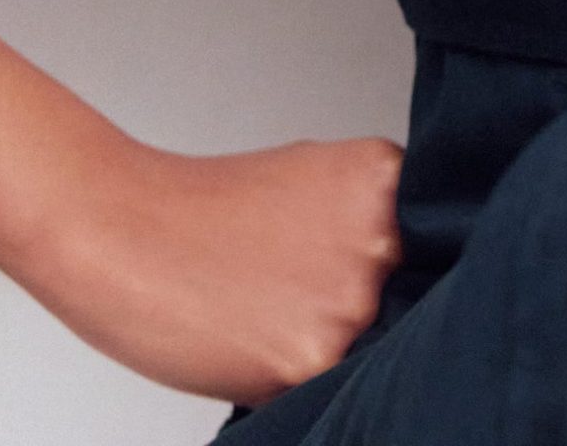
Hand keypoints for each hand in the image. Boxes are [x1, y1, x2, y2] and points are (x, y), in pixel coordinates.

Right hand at [20, 132, 405, 406]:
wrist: (122, 233)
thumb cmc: (205, 208)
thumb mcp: (310, 180)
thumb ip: (365, 216)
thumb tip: (412, 263)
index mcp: (385, 180)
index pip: (443, 240)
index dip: (421, 269)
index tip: (402, 281)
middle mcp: (380, 237)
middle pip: (418, 299)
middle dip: (379, 309)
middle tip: (311, 299)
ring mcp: (351, 301)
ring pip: (375, 349)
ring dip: (341, 347)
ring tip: (277, 316)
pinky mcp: (311, 361)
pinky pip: (330, 387)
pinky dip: (301, 379)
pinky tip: (259, 345)